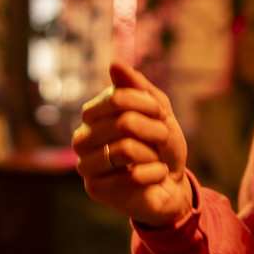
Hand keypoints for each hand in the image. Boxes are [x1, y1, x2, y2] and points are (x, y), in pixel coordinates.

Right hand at [72, 61, 191, 226]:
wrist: (172, 184)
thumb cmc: (161, 146)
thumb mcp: (157, 110)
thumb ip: (136, 87)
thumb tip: (113, 63)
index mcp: (93, 115)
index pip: (116, 98)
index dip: (146, 104)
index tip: (160, 113)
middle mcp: (82, 138)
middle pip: (123, 123)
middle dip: (154, 131)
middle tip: (162, 140)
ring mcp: (85, 165)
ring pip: (125, 150)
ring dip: (153, 153)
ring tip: (156, 159)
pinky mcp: (96, 190)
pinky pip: (133, 176)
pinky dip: (155, 174)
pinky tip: (154, 177)